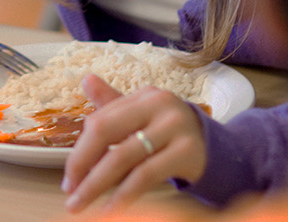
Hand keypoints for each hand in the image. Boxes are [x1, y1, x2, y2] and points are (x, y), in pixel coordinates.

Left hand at [62, 74, 206, 212]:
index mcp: (144, 96)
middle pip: (106, 132)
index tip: (69, 178)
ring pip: (123, 156)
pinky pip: (146, 175)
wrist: (219, 150)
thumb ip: (113, 104)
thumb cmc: (171, 135)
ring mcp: (175, 126)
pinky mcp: (187, 150)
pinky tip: (112, 208)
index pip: (100, 120)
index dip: (79, 151)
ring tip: (81, 204)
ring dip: (96, 184)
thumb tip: (85, 79)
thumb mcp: (143, 117)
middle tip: (70, 192)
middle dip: (82, 165)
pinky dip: (124, 194)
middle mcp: (160, 104)